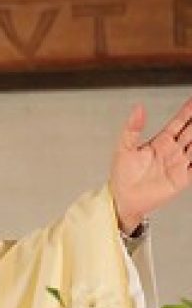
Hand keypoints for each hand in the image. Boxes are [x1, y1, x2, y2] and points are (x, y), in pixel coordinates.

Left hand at [109, 97, 191, 234]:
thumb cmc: (122, 175)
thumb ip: (132, 128)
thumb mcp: (124, 148)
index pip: (179, 122)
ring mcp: (179, 164)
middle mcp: (173, 151)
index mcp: (160, 142)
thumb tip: (138, 108)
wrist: (123, 198)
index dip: (187, 111)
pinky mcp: (183, 178)